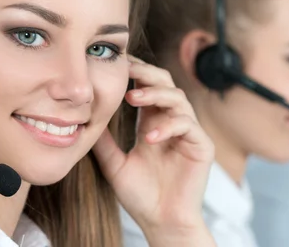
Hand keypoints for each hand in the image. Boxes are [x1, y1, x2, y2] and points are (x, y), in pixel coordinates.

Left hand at [93, 56, 214, 245]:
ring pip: (178, 98)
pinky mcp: (202, 146)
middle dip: (147, 74)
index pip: (149, 88)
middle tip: (127, 70)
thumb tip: (87, 117)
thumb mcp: (115, 163)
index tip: (116, 65)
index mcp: (154, 123)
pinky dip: (168, 126)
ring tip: (132, 99)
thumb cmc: (141, 196)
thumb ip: (105, 141)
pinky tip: (149, 138)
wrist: (161, 223)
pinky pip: (188, 125)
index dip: (136, 74)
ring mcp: (189, 133)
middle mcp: (172, 123)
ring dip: (155, 94)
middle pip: (166, 84)